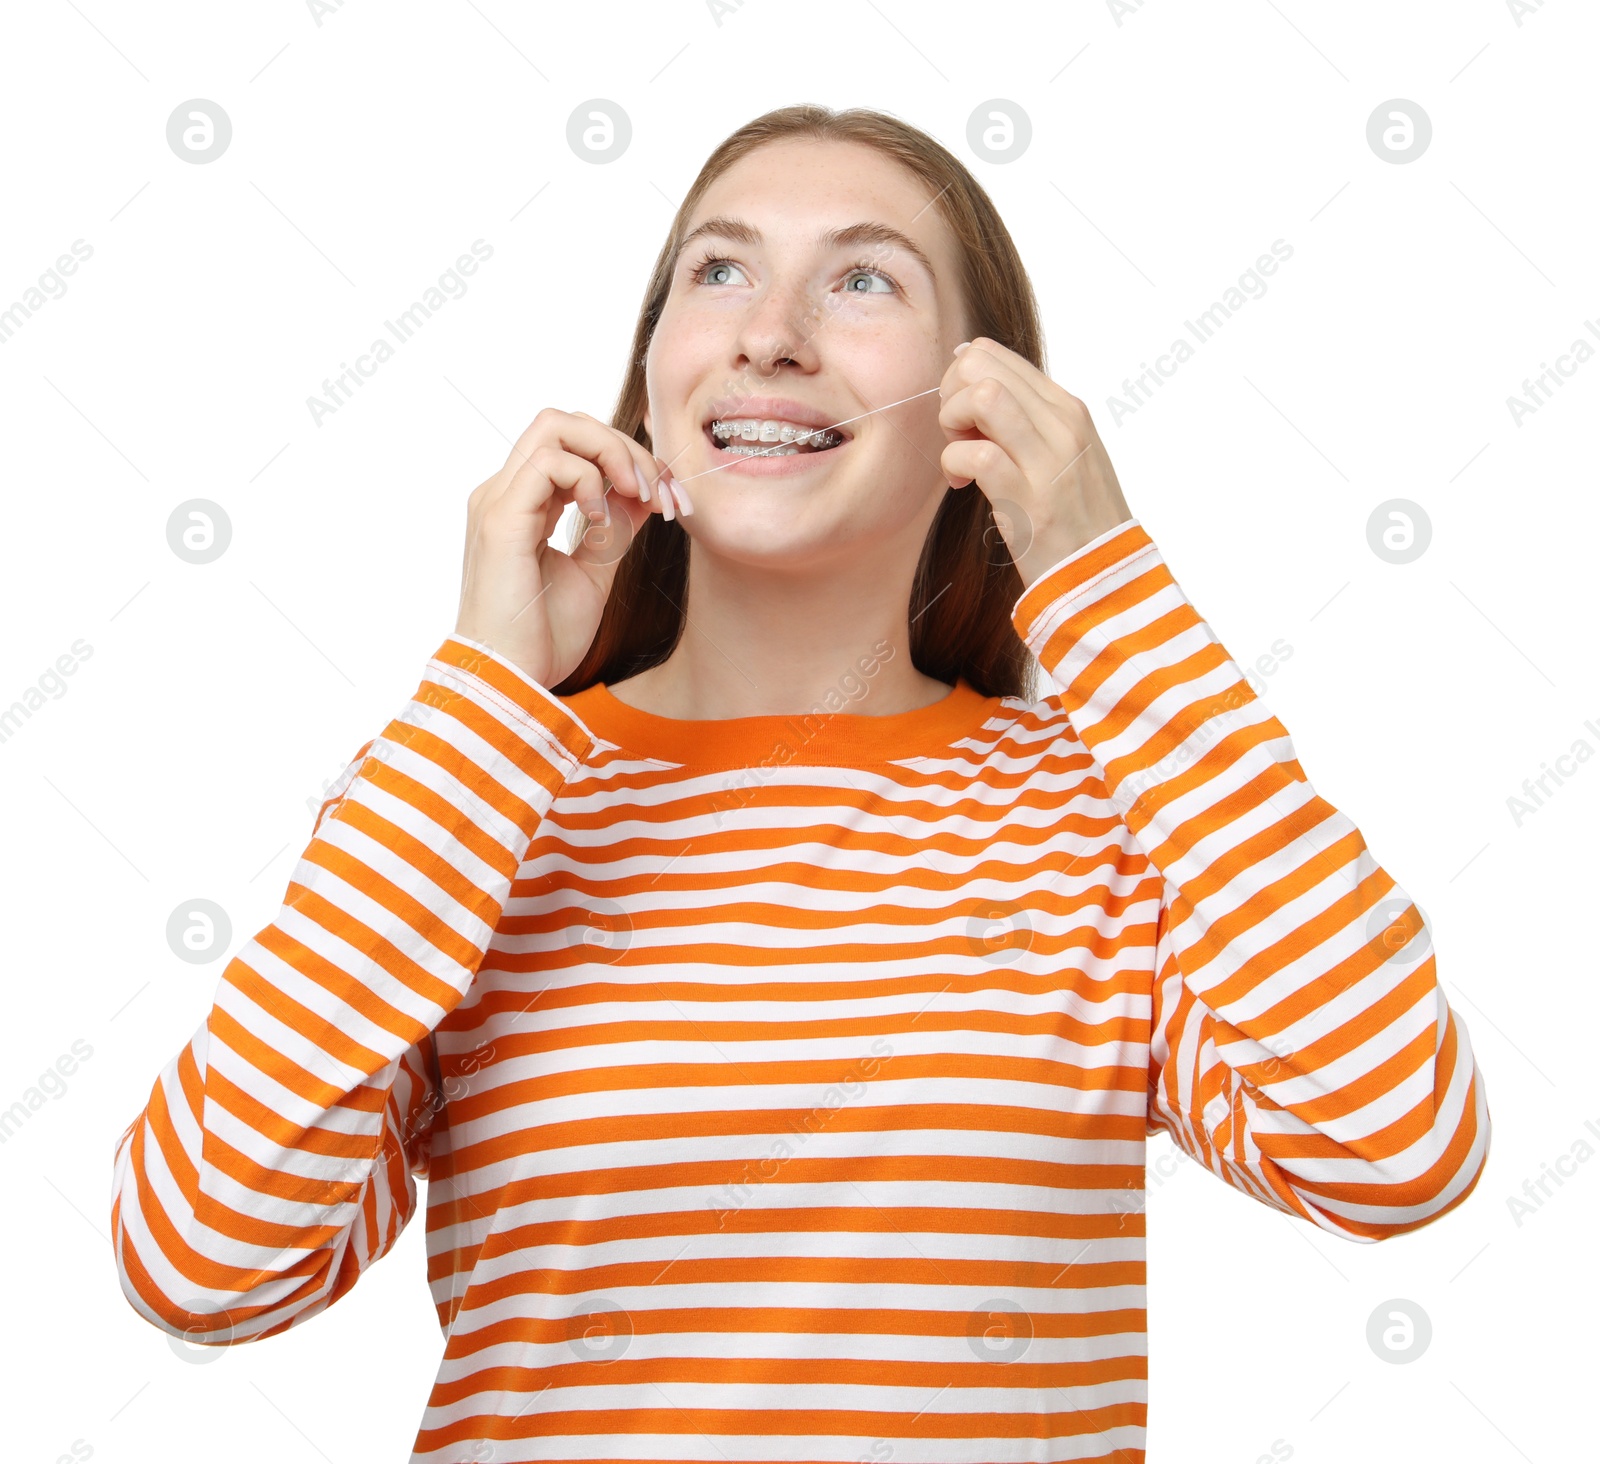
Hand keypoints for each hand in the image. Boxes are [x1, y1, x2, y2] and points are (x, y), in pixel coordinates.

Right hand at [454, 409, 687, 687]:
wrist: (510, 682)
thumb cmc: (542, 639)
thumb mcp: (594, 573)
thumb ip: (613, 529)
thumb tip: (643, 493)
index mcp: (524, 506)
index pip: (575, 447)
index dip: (628, 459)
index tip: (669, 498)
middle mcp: (506, 494)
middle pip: (566, 423)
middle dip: (625, 446)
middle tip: (660, 490)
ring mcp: (498, 501)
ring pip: (555, 425)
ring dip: (611, 451)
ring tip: (638, 494)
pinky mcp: (499, 518)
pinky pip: (548, 462)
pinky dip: (588, 478)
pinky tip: (599, 518)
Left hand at [937, 337, 1132, 588]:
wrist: (1106, 577)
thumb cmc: (1076, 520)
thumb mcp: (1063, 455)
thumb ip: (1026, 418)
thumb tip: (970, 372)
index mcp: (1068, 409)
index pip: (997, 354)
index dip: (962, 380)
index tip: (964, 420)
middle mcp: (1062, 424)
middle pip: (982, 364)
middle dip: (950, 395)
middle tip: (957, 435)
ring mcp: (1048, 459)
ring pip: (981, 395)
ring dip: (952, 423)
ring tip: (960, 456)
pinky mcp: (1029, 498)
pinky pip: (975, 454)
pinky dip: (953, 464)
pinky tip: (962, 485)